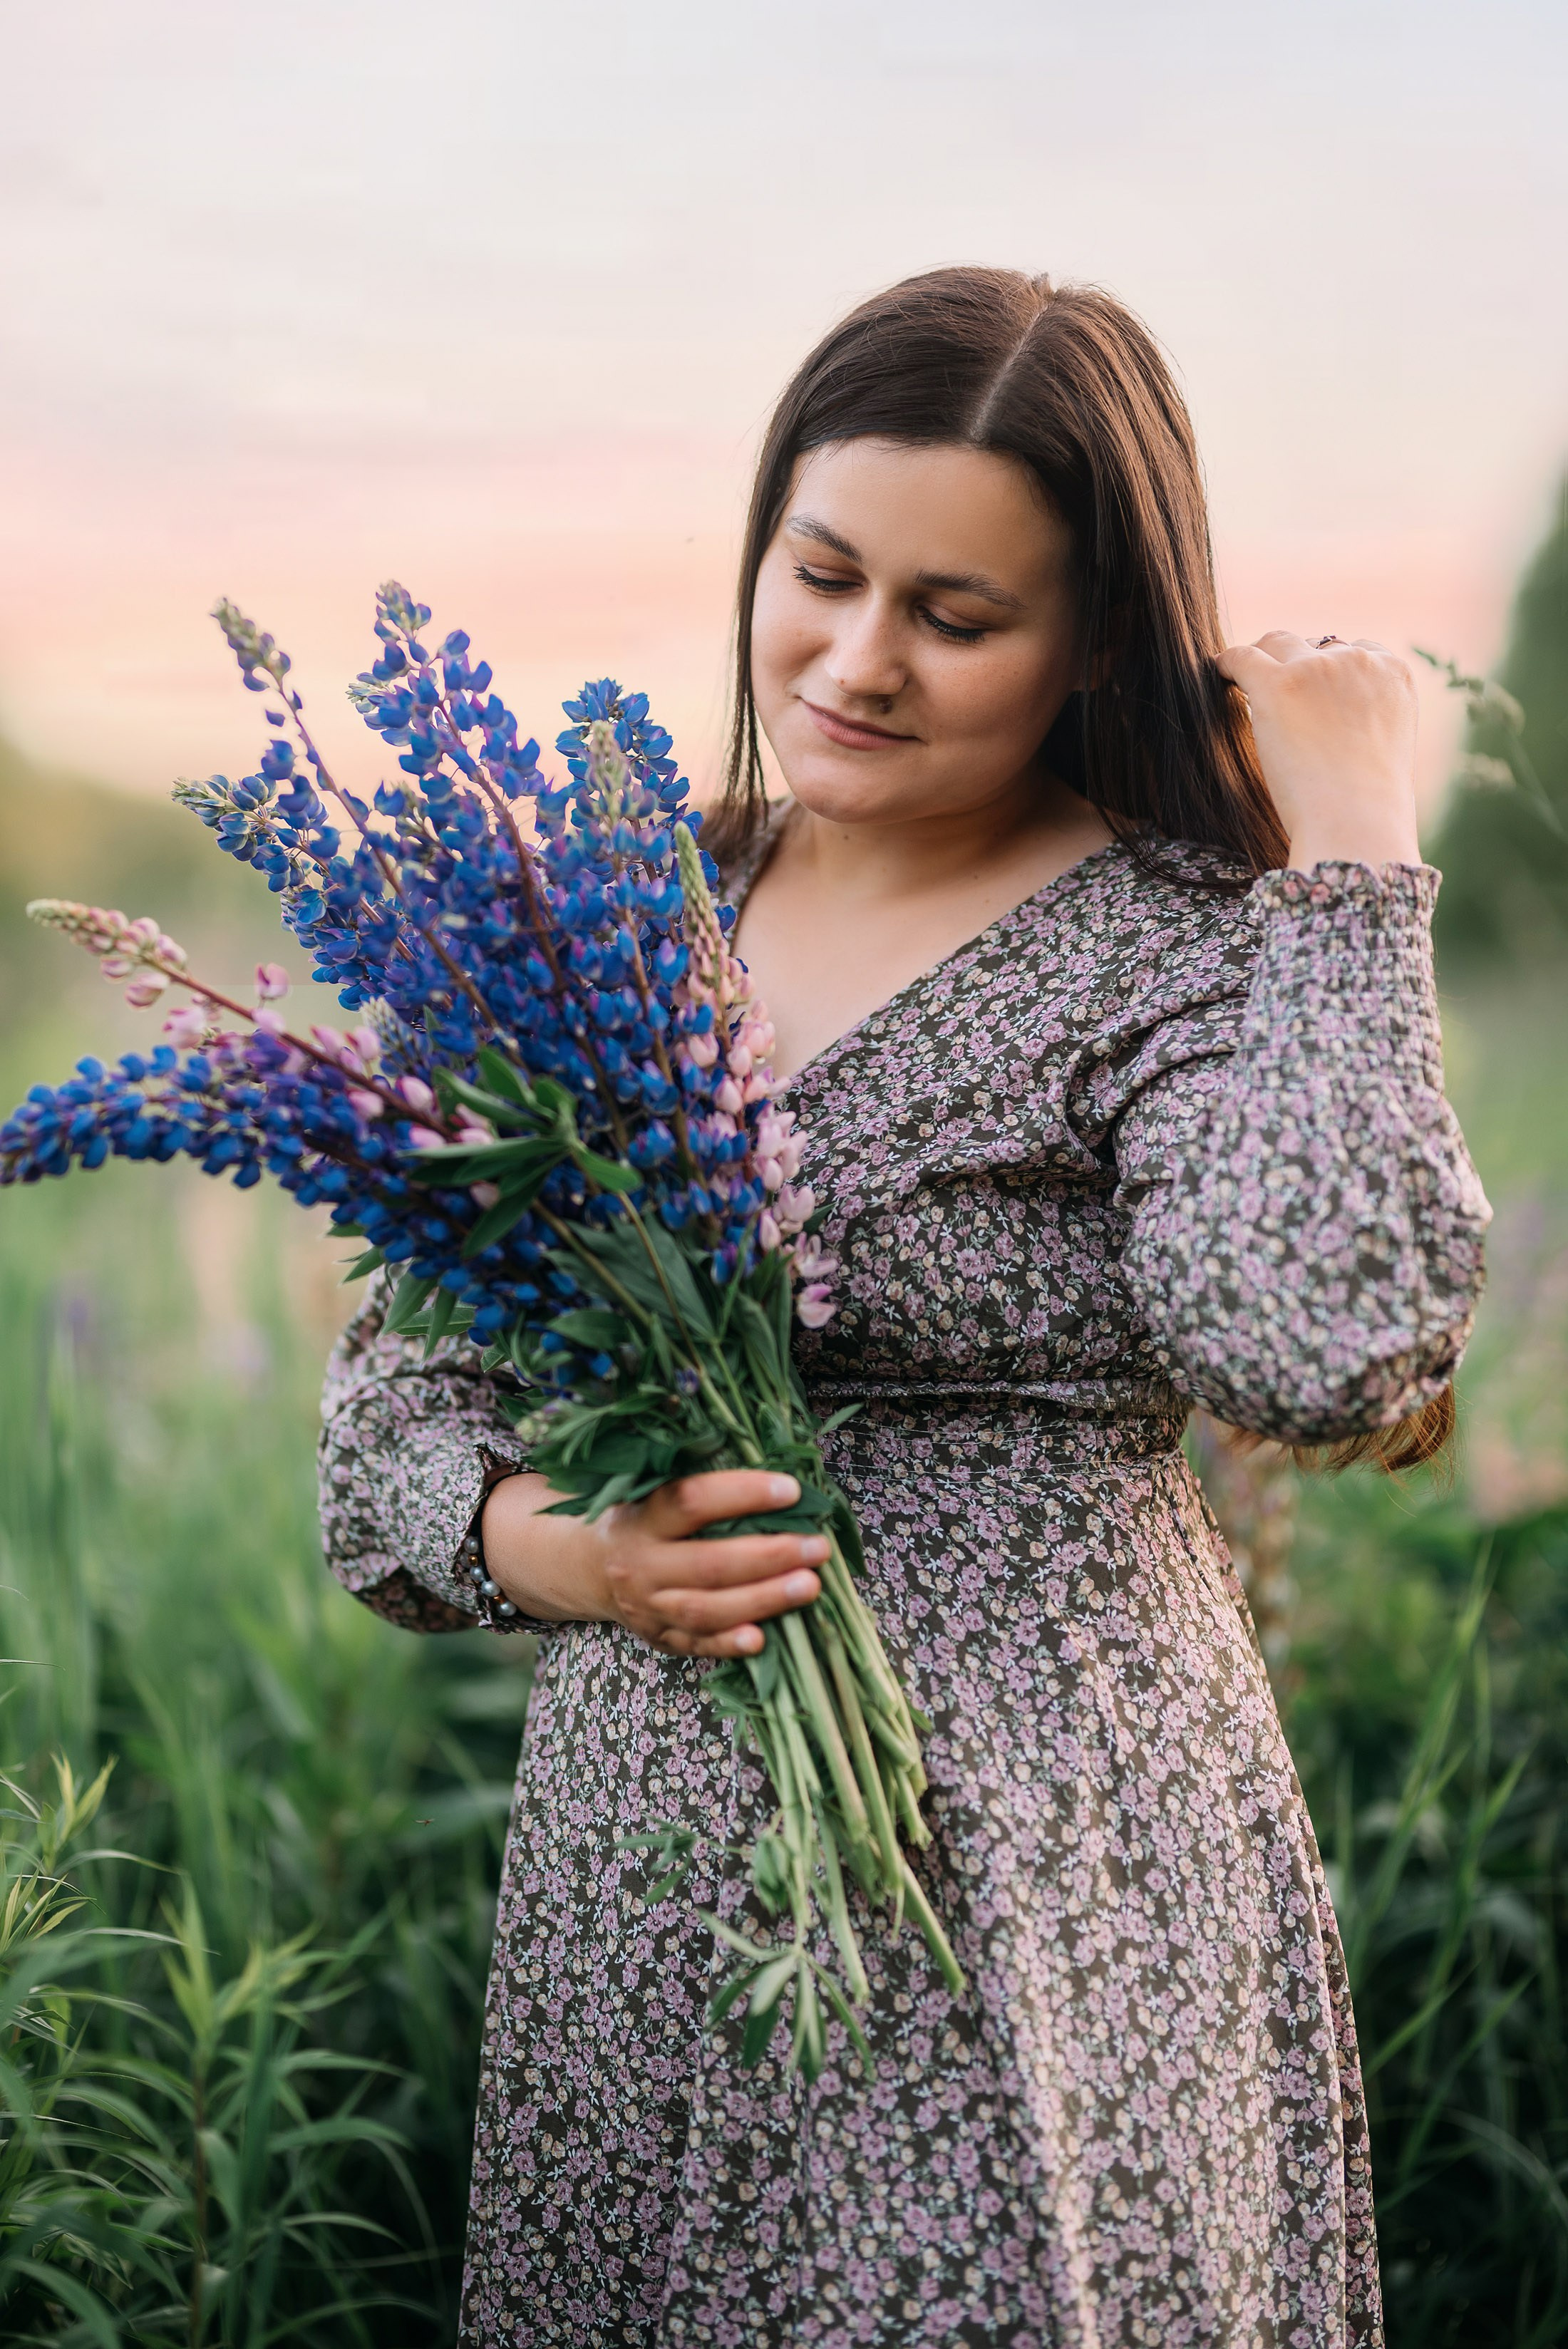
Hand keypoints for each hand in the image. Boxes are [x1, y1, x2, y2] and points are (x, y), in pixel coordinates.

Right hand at [482, 1468, 825, 1658]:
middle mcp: (640, 1566)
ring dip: (763, 1600)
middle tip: (816, 1546)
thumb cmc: (638, 1517)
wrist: (588, 1566)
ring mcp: (647, 1607)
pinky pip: (695, 1646)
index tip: (790, 1490)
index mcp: (639, 1518)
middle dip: (769, 1556)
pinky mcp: (659, 1638)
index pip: (690, 1501)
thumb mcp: (648, 1489)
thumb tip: (767, 1459)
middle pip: (707, 1564)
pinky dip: (729, 1644)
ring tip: (811, 1585)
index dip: (742, 1494)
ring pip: (706, 1610)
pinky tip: (763, 1638)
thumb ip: (694, 1480)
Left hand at [1215, 630, 1421, 872]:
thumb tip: (1330, 719)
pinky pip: (1242, 657)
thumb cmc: (1366, 807)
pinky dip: (1228, 663)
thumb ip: (1365, 719)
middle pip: (1316, 645)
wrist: (1355, 824)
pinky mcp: (1279, 684)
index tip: (1309, 690)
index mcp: (1395, 674)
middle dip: (1296, 664)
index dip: (1327, 669)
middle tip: (1274, 692)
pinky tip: (1220, 675)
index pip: (1357, 651)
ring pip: (1278, 643)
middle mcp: (1360, 661)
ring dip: (1262, 660)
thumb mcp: (1383, 749)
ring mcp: (1319, 668)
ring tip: (1243, 680)